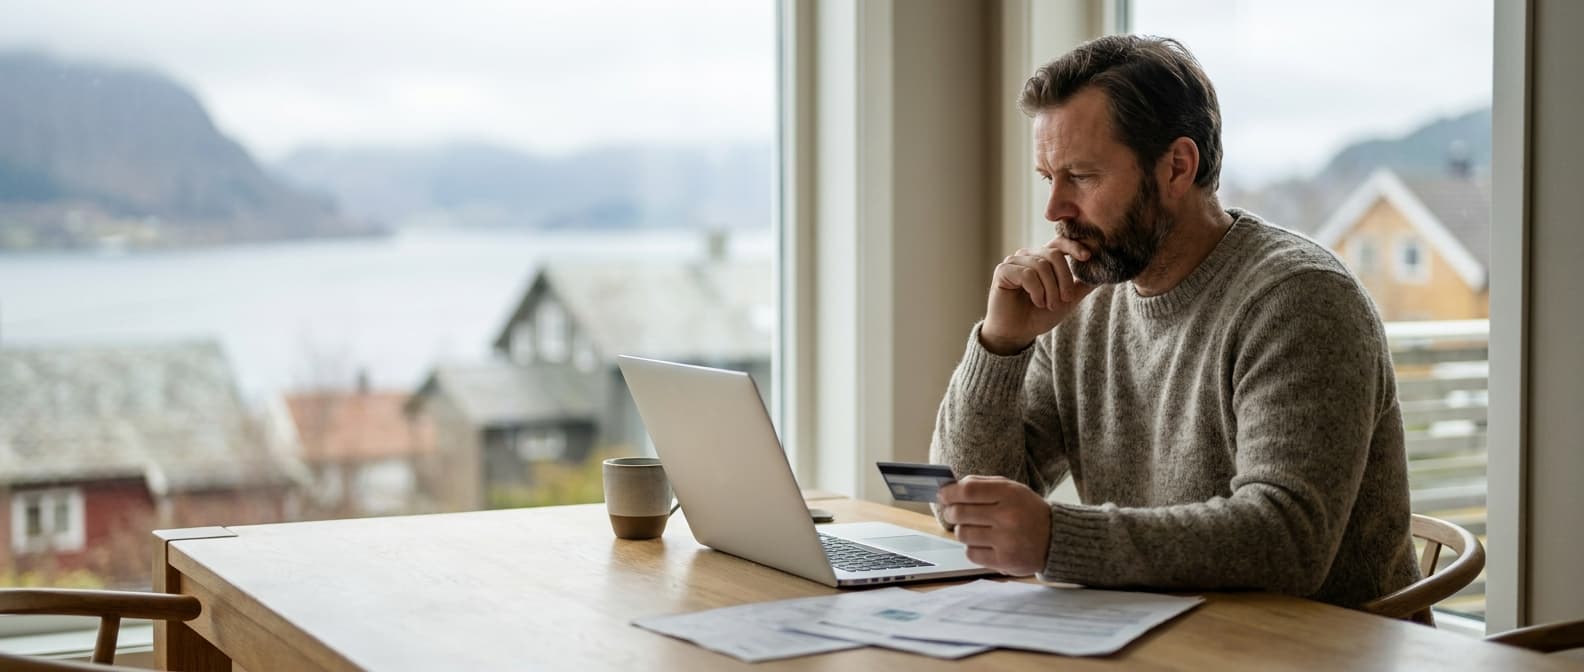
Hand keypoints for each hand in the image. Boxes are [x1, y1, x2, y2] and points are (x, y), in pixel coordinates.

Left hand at [938, 475, 1051, 575]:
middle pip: (960, 513)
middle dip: (951, 512)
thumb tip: (949, 489)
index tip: (943, 495)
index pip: (968, 490)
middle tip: (954, 513)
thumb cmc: (1027, 511)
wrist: (1055, 539)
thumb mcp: (1012, 489)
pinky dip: (973, 548)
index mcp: (1010, 494)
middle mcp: (1008, 516)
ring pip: (962, 534)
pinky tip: (985, 544)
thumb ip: (981, 485)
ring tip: (976, 529)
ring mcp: (1006, 540)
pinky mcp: (1004, 561)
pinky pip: (971, 553)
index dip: (949, 493)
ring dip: (964, 531)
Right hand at [980, 237, 1097, 354]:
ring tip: (1048, 305)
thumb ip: (1081, 285)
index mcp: (1043, 259)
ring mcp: (1014, 262)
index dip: (1073, 246)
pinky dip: (1036, 290)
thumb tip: (1103, 273)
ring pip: (1041, 266)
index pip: (1059, 243)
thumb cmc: (1039, 315)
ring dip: (1050, 290)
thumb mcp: (1067, 300)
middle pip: (1053, 254)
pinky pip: (1027, 274)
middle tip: (1064, 300)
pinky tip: (1036, 302)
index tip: (1087, 257)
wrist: (1017, 333)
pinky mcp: (1003, 271)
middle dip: (1064, 279)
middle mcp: (1028, 256)